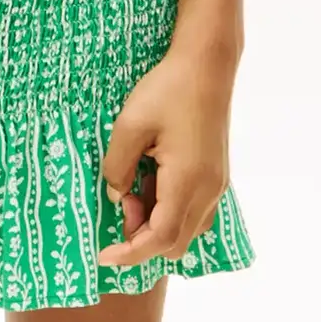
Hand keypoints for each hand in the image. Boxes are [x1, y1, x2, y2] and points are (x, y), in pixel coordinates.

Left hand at [98, 45, 234, 273]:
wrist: (207, 65)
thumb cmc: (168, 89)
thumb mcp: (128, 125)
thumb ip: (117, 167)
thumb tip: (116, 195)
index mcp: (187, 180)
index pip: (160, 238)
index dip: (130, 254)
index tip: (103, 256)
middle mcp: (208, 189)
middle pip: (176, 242)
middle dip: (142, 238)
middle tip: (123, 201)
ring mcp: (217, 183)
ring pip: (188, 229)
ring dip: (157, 223)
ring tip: (136, 186)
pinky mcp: (217, 174)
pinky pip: (194, 211)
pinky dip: (170, 210)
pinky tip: (153, 180)